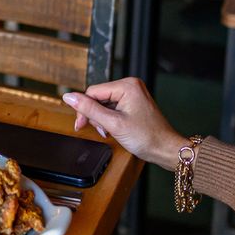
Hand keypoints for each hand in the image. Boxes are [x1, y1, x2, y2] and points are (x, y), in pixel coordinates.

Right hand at [63, 77, 188, 169]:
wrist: (165, 149)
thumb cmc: (147, 137)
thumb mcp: (113, 124)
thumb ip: (89, 109)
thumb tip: (69, 97)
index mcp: (127, 85)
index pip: (93, 92)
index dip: (83, 108)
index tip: (80, 125)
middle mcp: (130, 85)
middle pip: (98, 97)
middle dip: (95, 115)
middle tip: (98, 130)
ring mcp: (133, 94)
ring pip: (104, 103)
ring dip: (102, 119)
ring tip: (108, 132)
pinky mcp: (133, 103)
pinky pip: (113, 107)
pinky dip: (109, 119)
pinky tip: (112, 129)